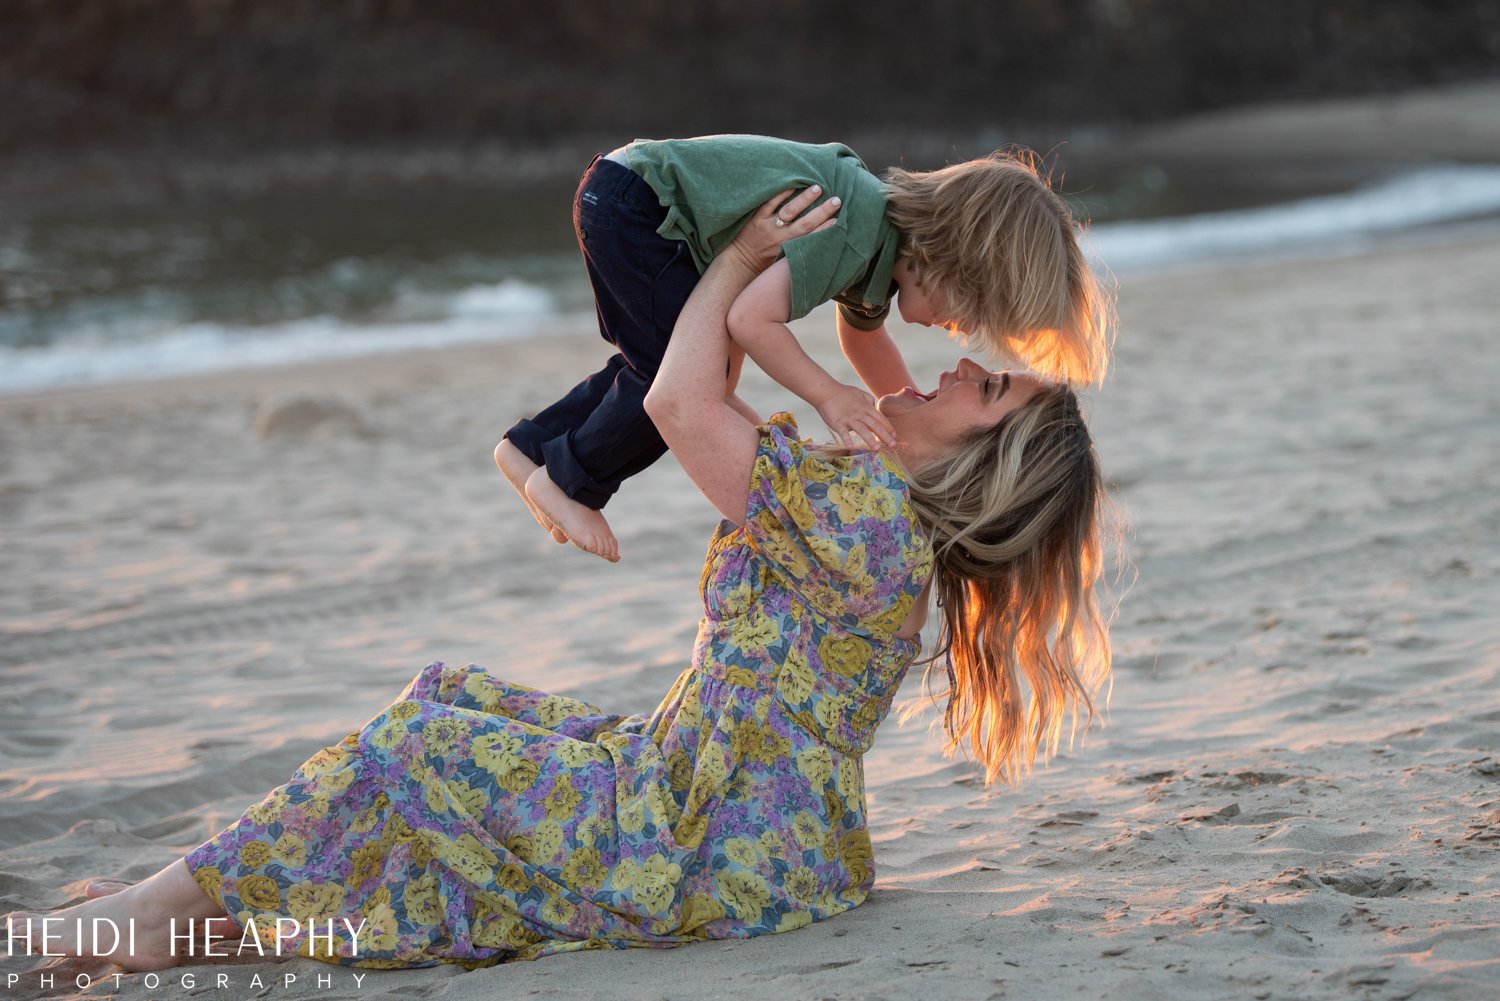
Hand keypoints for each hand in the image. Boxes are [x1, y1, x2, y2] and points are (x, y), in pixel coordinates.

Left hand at [726, 186, 841, 272]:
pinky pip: (769, 203)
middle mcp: (781, 238)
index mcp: (791, 250)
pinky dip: (780, 193)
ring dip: (804, 200)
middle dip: (822, 212)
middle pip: (805, 224)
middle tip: (837, 200)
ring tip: (818, 188)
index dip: (826, 229)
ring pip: (788, 212)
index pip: (812, 238)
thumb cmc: (767, 264)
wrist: (740, 263)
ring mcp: (769, 226)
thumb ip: (804, 255)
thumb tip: (832, 266)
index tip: (840, 220)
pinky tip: (792, 183)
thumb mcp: (786, 263)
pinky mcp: (757, 218)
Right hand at [815, 383, 895, 449]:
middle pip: (875, 426)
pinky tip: (851, 447)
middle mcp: (860, 414)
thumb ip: (869, 399)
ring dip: (870, 440)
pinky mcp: (838, 423)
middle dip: (885, 436)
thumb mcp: (860, 393)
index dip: (888, 428)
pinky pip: (844, 433)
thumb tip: (874, 406)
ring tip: (877, 449)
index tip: (895, 436)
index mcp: (866, 408)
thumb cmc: (843, 393)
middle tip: (893, 446)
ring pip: (862, 430)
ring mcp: (849, 419)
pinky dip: (847, 439)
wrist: (826, 391)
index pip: (880, 419)